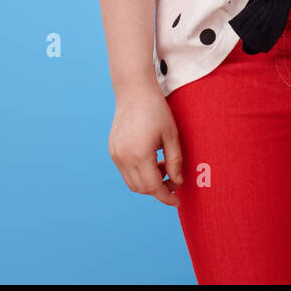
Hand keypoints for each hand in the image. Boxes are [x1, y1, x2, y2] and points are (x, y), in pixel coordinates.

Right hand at [109, 83, 184, 206]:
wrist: (134, 91)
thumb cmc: (156, 110)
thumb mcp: (172, 135)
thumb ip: (175, 161)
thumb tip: (178, 183)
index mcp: (139, 154)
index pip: (153, 187)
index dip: (167, 196)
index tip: (178, 200)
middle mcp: (123, 158)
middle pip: (142, 188)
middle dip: (159, 189)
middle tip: (174, 179)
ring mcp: (115, 155)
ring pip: (132, 183)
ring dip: (148, 182)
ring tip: (163, 165)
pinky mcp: (112, 150)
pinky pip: (125, 172)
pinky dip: (139, 173)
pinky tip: (152, 159)